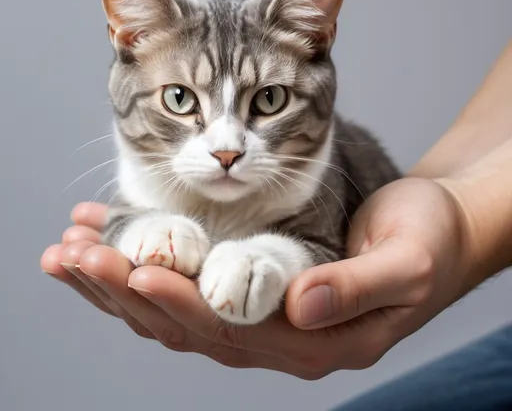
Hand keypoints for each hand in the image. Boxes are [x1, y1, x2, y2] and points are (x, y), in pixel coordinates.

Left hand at [41, 177, 474, 377]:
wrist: (439, 231)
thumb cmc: (428, 242)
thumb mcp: (406, 264)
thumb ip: (356, 288)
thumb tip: (301, 306)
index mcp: (317, 337)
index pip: (233, 326)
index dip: (180, 300)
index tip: (132, 268)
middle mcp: (281, 334)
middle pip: (188, 321)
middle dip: (126, 288)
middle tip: (71, 254)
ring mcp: (264, 316)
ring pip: (176, 307)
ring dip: (120, 278)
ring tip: (69, 248)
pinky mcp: (254, 289)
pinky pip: (189, 283)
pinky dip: (145, 264)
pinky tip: (112, 242)